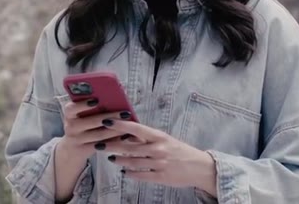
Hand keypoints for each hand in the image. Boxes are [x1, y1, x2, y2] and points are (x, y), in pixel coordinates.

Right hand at [58, 98, 127, 157]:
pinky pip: (102, 145)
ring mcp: (77, 139)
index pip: (71, 108)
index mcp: (69, 114)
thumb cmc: (80, 125)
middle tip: (125, 112)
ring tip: (128, 124)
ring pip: (99, 135)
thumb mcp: (79, 115)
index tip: (96, 100)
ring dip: (115, 129)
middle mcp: (70, 126)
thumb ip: (90, 108)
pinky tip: (124, 136)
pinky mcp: (84, 150)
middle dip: (110, 116)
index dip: (83, 104)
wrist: (71, 149)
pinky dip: (114, 140)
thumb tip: (111, 99)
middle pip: (91, 121)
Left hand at [98, 118, 217, 195]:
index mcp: (159, 136)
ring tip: (110, 158)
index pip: (136, 128)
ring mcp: (159, 164)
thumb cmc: (179, 150)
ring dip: (119, 160)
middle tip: (99, 144)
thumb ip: (147, 136)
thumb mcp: (165, 139)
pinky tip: (123, 171)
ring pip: (133, 162)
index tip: (106, 121)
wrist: (199, 167)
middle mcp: (158, 149)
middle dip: (112, 145)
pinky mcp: (160, 177)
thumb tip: (127, 130)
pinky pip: (141, 175)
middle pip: (129, 147)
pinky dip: (130, 173)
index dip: (120, 124)